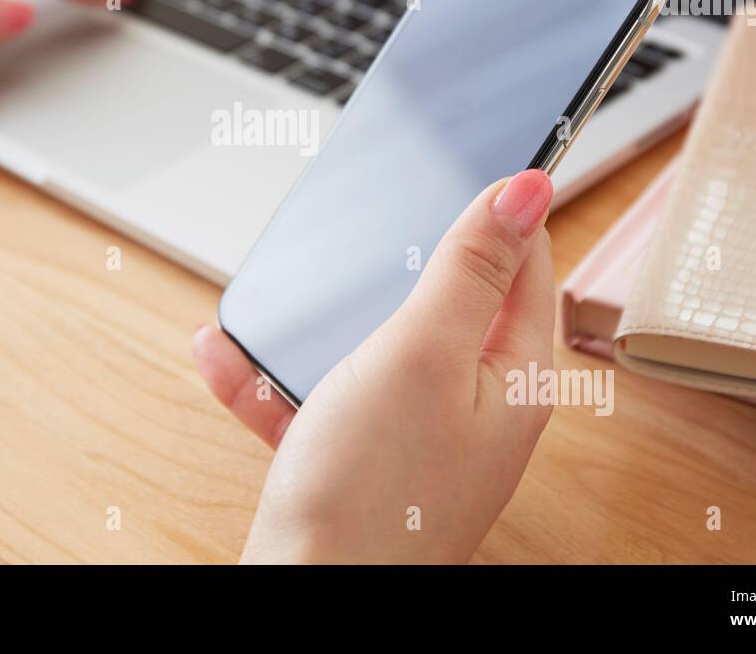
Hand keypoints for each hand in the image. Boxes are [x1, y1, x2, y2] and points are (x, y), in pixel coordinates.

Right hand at [194, 168, 555, 563]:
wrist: (304, 600)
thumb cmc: (372, 490)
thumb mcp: (422, 352)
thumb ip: (471, 267)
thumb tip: (529, 186)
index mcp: (513, 375)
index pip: (528, 264)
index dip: (500, 208)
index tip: (465, 155)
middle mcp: (473, 405)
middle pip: (448, 302)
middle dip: (396, 261)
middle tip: (363, 218)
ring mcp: (414, 434)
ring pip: (370, 348)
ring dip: (322, 320)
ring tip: (276, 295)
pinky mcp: (360, 459)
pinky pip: (319, 398)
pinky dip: (276, 378)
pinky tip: (226, 354)